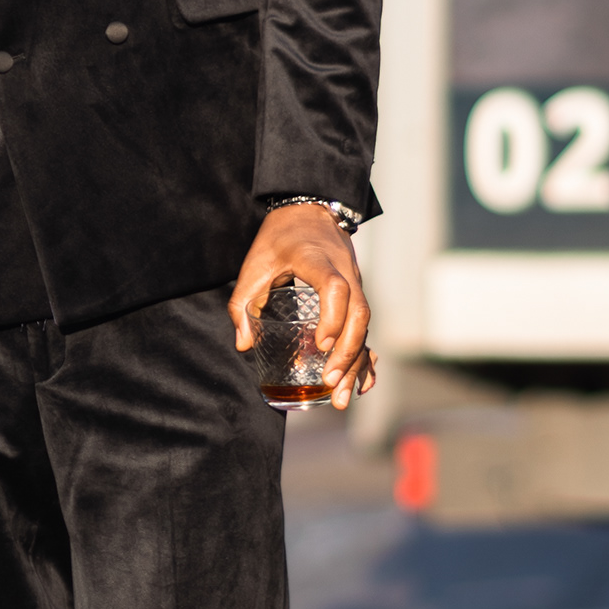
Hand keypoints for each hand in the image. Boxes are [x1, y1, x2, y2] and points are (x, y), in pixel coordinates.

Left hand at [228, 203, 374, 410]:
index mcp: (317, 259)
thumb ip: (242, 302)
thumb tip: (243, 344)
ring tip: (343, 397)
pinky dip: (365, 357)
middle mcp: (344, 271)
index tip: (321, 343)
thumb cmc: (279, 237)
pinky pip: (366, 328)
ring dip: (356, 362)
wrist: (310, 211)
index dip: (333, 316)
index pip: (335, 287)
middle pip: (359, 313)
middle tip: (329, 382)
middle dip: (347, 352)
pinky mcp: (357, 296)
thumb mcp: (254, 264)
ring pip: (366, 325)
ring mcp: (355, 283)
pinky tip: (362, 384)